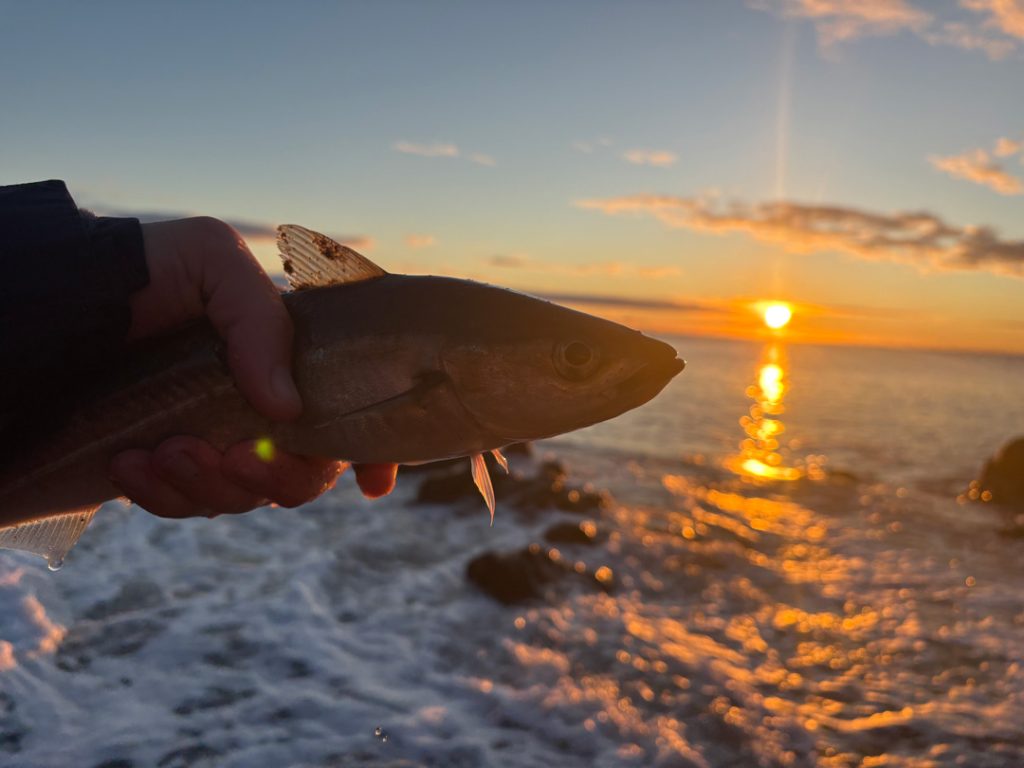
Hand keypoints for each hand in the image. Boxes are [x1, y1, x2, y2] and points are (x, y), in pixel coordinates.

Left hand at [109, 217, 397, 517]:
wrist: (55, 302)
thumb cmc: (142, 270)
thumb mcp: (211, 261)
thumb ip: (262, 321)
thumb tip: (286, 407)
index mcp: (285, 359)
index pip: (347, 414)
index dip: (371, 453)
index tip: (373, 484)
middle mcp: (258, 407)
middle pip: (304, 474)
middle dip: (276, 478)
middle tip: (232, 452)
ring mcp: (214, 441)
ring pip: (245, 499)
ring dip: (210, 484)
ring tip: (164, 447)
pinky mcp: (167, 470)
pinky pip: (184, 507)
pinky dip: (162, 495)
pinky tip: (130, 464)